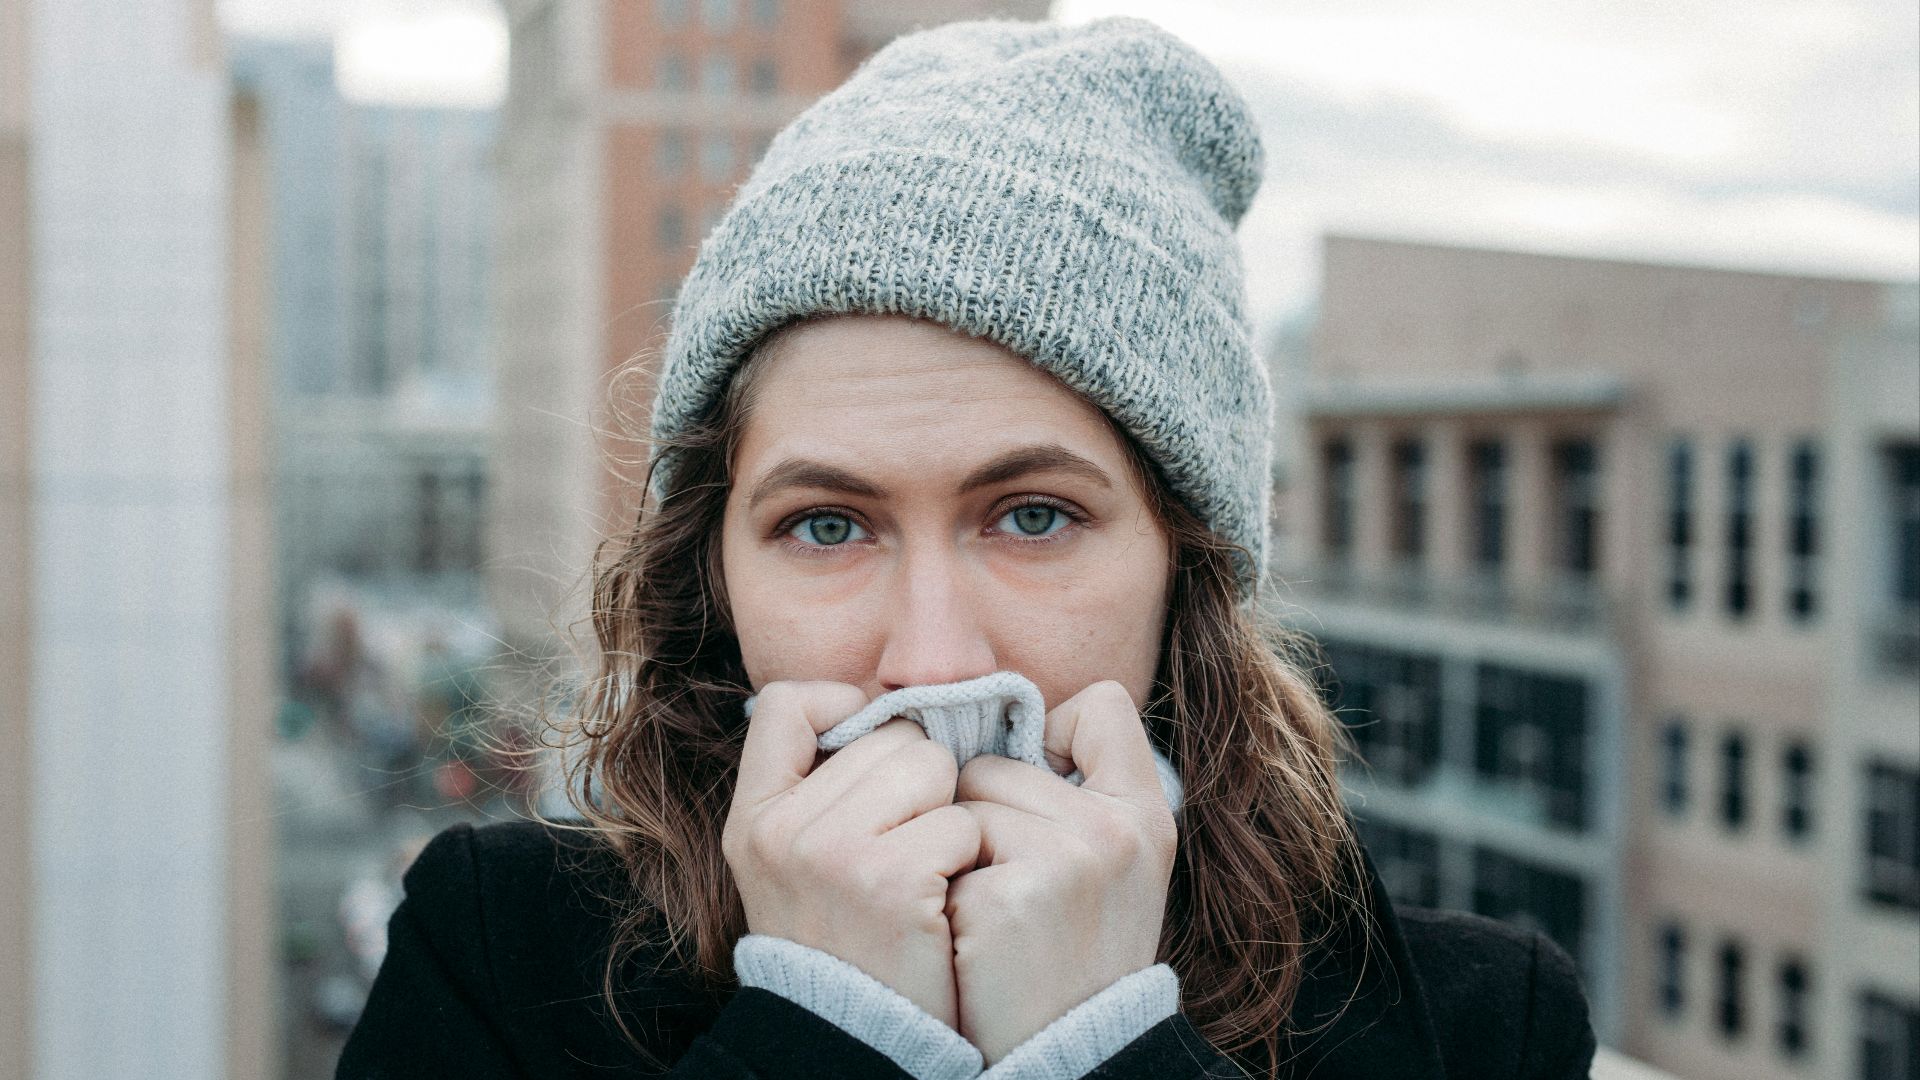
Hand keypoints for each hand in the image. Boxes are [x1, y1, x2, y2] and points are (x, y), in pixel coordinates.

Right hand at [721, 681, 980, 1029]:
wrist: (856, 1040)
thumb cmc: (845, 942)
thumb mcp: (793, 865)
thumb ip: (821, 789)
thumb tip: (889, 711)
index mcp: (754, 817)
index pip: (789, 704)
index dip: (843, 709)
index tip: (873, 755)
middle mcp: (783, 828)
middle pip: (891, 735)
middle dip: (919, 780)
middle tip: (908, 845)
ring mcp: (833, 852)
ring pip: (934, 766)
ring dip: (949, 814)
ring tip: (926, 869)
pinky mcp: (891, 880)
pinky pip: (962, 821)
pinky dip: (968, 857)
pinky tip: (944, 899)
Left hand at [946, 681, 1177, 1063]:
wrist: (1067, 1055)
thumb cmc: (1073, 952)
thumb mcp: (1111, 865)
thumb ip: (1080, 789)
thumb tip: (1001, 719)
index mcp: (1147, 811)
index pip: (1100, 705)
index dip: (1053, 738)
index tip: (1041, 798)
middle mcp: (1115, 827)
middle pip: (996, 760)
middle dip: (982, 814)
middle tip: (1011, 889)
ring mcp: (1066, 859)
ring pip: (959, 801)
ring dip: (955, 853)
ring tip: (990, 914)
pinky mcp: (1010, 896)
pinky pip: (939, 850)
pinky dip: (941, 893)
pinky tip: (972, 939)